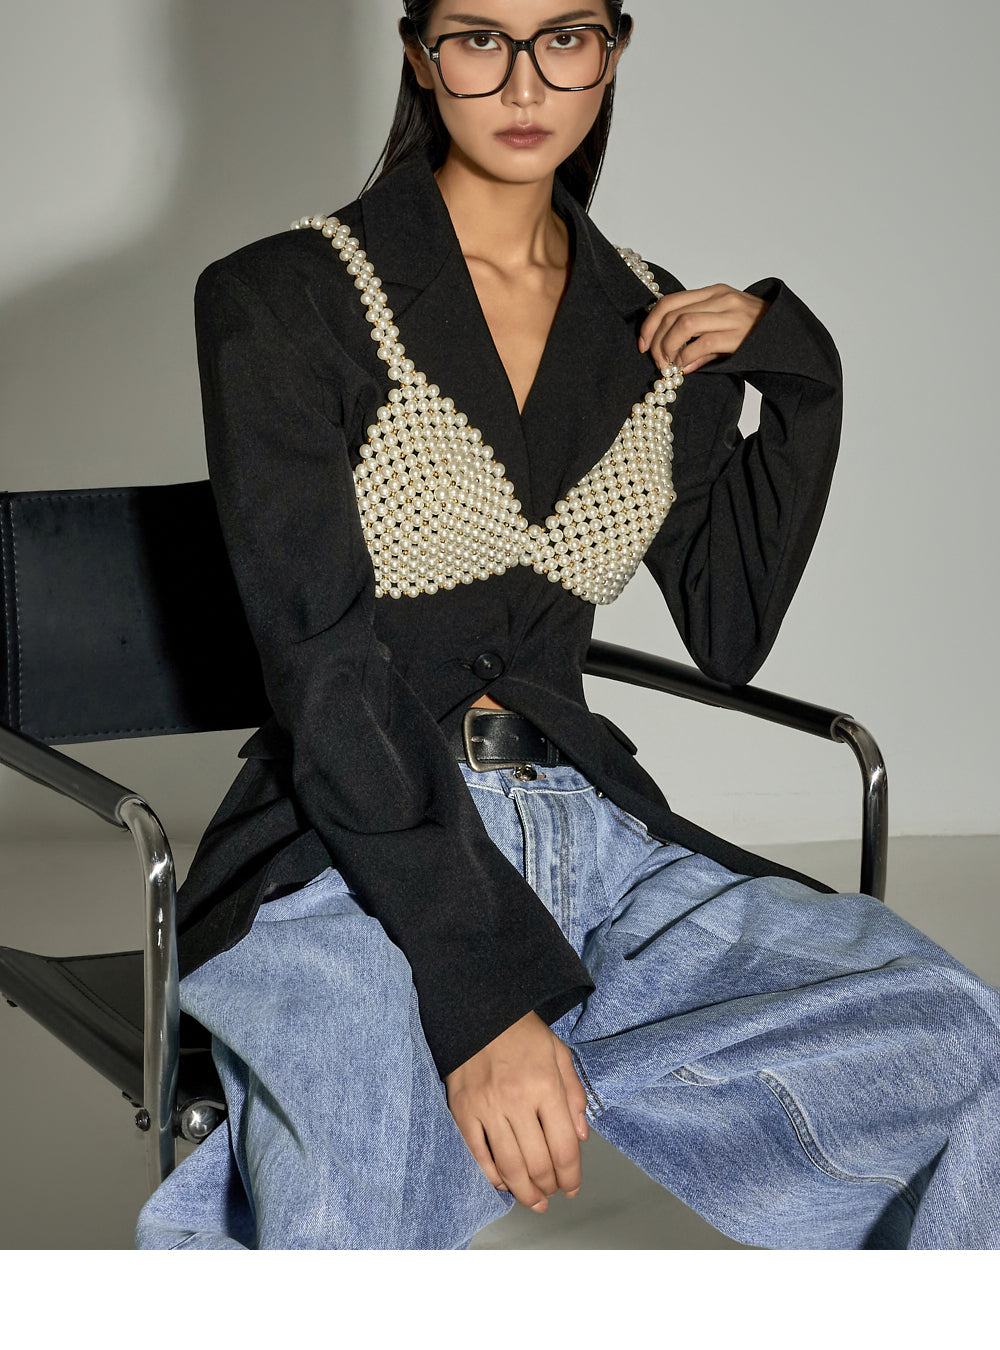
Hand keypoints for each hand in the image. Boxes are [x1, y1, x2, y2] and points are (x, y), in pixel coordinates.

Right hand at [444, 1010, 588, 1212]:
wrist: (480, 1011)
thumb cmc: (523, 1033)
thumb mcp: (559, 1054)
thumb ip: (574, 1095)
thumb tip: (580, 1138)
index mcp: (545, 1086)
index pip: (564, 1148)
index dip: (571, 1177)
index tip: (572, 1187)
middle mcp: (516, 1100)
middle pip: (537, 1164)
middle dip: (549, 1187)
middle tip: (553, 1193)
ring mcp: (486, 1107)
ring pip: (508, 1167)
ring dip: (524, 1192)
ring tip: (533, 1199)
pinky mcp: (463, 1110)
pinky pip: (477, 1154)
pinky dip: (492, 1176)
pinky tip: (504, 1183)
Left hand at [639, 283, 770, 374]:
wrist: (789, 336)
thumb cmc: (755, 332)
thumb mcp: (725, 323)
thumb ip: (699, 333)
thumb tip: (673, 357)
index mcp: (714, 292)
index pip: (670, 301)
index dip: (650, 323)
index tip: (642, 344)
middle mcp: (720, 299)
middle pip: (672, 313)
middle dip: (655, 340)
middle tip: (655, 360)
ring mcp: (730, 315)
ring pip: (683, 325)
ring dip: (669, 348)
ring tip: (669, 365)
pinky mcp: (737, 335)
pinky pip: (702, 344)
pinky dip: (687, 358)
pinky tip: (686, 368)